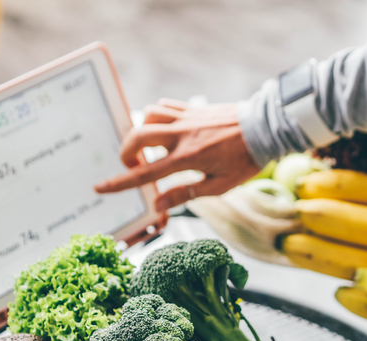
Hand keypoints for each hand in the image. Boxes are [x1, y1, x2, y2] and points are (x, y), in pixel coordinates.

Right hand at [94, 99, 258, 211]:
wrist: (265, 129)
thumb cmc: (245, 161)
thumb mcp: (219, 186)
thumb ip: (186, 194)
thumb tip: (158, 206)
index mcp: (187, 158)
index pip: (145, 173)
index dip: (120, 182)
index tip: (100, 187)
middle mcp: (181, 135)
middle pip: (137, 136)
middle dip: (126, 152)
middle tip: (134, 166)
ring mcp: (186, 117)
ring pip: (148, 116)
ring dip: (142, 132)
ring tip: (152, 149)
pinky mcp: (192, 107)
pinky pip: (163, 107)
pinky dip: (157, 117)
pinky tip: (165, 130)